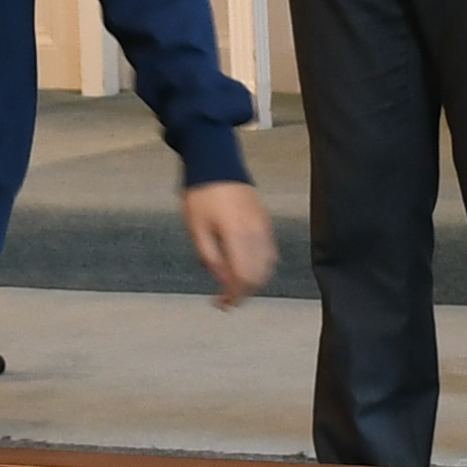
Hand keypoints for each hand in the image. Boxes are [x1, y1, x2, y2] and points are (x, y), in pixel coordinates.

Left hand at [180, 181, 275, 307]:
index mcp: (237, 235)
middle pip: (258, 276)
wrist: (216, 163)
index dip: (234, 296)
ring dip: (253, 280)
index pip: (243, 278)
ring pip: (267, 266)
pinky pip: (269, 251)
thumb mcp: (197, 229)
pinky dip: (261, 265)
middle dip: (243, 291)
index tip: (222, 303)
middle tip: (226, 298)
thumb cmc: (202, 194)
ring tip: (234, 283)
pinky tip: (246, 266)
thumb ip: (211, 258)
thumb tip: (222, 281)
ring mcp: (263, 226)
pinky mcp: (265, 221)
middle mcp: (256, 233)